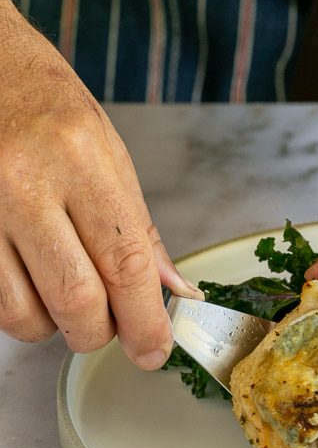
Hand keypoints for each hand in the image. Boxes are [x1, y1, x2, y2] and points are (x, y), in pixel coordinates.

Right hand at [0, 1, 201, 366]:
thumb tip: (170, 288)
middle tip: (111, 330)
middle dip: (100, 334)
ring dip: (53, 326)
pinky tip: (30, 280)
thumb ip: (136, 224)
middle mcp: (25, 182)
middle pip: (76, 299)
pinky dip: (18, 307)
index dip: (146, 320)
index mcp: (80, 157)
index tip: (155, 350)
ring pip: (23, 313)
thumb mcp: (104, 147)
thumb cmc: (39, 96)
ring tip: (66, 297)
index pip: (126, 262)